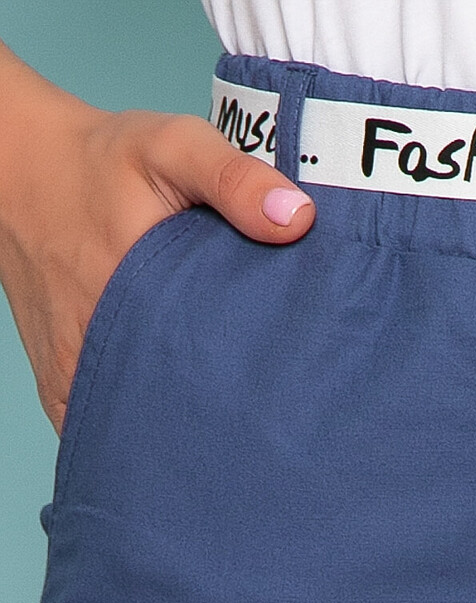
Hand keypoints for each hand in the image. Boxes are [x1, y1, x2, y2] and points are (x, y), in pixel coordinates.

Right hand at [0, 44, 315, 433]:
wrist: (19, 170)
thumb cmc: (101, 162)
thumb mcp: (171, 148)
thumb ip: (234, 179)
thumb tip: (297, 220)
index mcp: (130, 294)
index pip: (201, 372)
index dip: (245, 390)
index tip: (283, 394)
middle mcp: (93, 347)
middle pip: (169, 414)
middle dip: (217, 420)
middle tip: (264, 414)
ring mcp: (72, 373)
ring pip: (134, 428)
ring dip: (175, 429)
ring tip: (225, 424)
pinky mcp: (59, 383)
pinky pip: (100, 427)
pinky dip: (135, 431)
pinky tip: (173, 421)